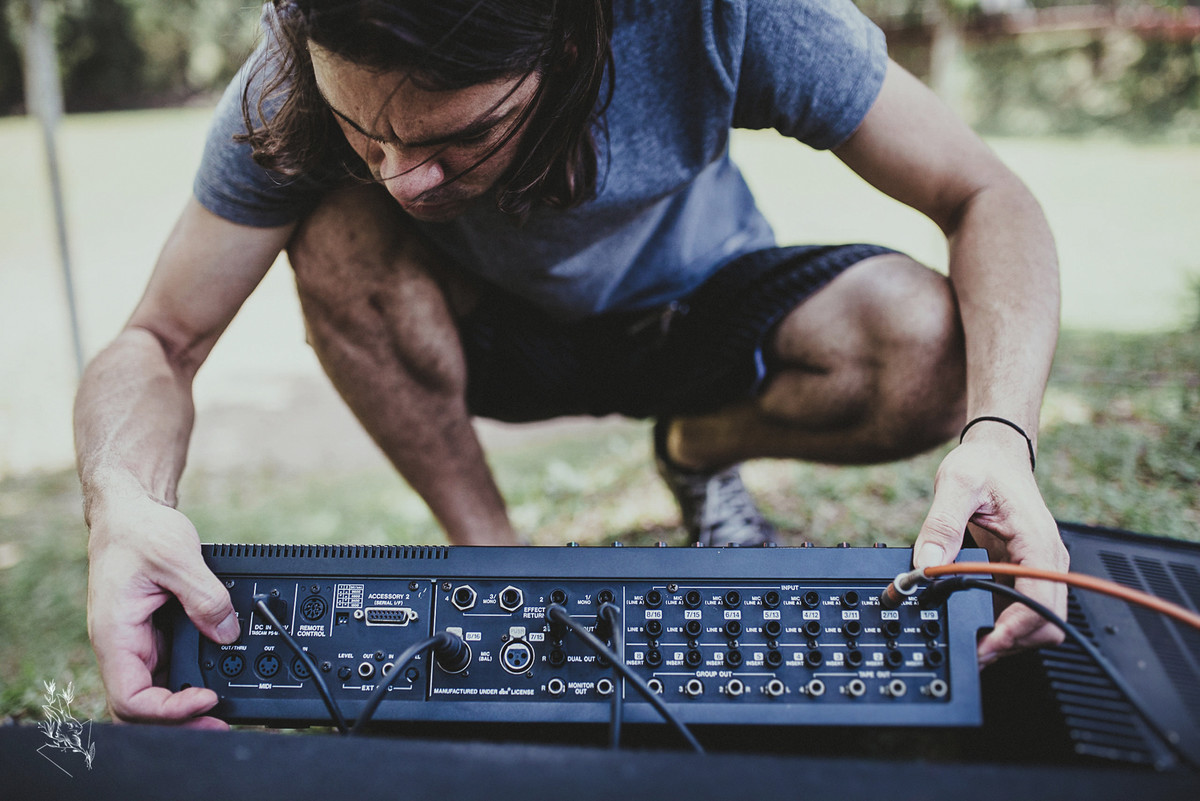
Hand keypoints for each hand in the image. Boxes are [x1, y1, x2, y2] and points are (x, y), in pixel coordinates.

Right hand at [86, 496, 238, 726]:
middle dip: (180, 721)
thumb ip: (205, 597)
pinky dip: (194, 676)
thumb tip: (228, 632)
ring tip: (224, 707)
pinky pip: (173, 666)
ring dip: (187, 703)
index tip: (204, 700)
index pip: (132, 699)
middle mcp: (124, 646)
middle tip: (219, 721)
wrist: (131, 512)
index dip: (169, 711)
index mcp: (115, 635)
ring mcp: (141, 642)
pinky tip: (219, 675)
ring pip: (159, 691)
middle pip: (144, 707)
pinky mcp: (156, 634)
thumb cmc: (139, 531)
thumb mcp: (178, 557)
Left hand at [912, 432, 1068, 665]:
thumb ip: (941, 525)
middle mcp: (1046, 560)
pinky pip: (1017, 607)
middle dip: (1012, 640)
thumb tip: (926, 565)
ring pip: (1035, 621)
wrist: (996, 453)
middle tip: (972, 647)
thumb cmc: (985, 465)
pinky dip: (999, 620)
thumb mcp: (957, 485)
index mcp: (1038, 543)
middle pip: (1045, 623)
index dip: (1016, 630)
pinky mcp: (1021, 570)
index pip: (1041, 603)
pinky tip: (970, 617)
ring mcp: (1036, 568)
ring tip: (969, 637)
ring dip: (1006, 634)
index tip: (986, 642)